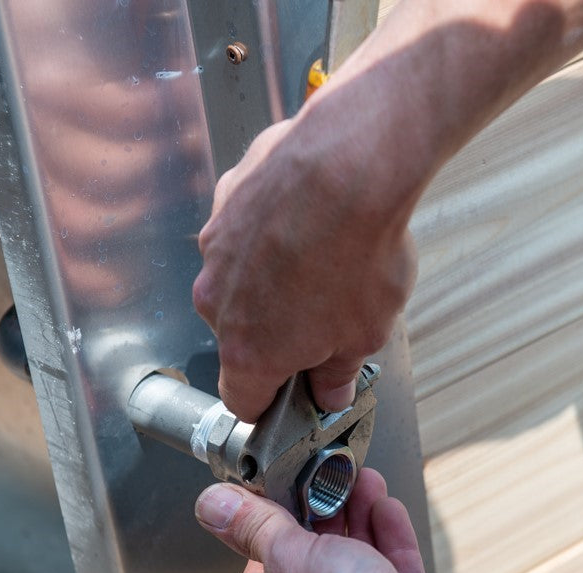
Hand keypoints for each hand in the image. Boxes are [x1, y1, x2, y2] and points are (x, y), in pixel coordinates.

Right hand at [193, 96, 418, 421]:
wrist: (351, 160)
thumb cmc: (360, 251)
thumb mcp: (366, 334)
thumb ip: (338, 374)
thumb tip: (330, 392)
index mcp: (247, 349)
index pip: (242, 400)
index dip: (270, 403)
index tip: (293, 392)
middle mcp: (218, 301)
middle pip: (240, 337)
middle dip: (276, 336)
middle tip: (324, 318)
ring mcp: (217, 247)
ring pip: (241, 282)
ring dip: (272, 282)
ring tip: (323, 261)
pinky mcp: (226, 201)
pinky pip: (245, 232)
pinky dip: (271, 234)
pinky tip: (311, 222)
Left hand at [194, 468, 446, 572]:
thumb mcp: (285, 554)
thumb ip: (251, 524)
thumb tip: (214, 505)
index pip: (260, 570)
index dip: (275, 528)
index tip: (287, 496)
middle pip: (313, 565)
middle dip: (326, 516)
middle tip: (330, 483)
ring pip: (355, 567)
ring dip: (359, 519)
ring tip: (362, 484)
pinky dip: (388, 541)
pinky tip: (386, 510)